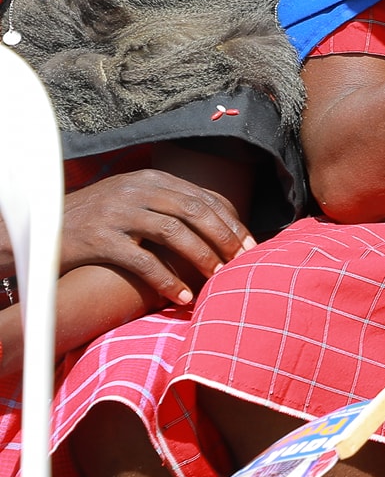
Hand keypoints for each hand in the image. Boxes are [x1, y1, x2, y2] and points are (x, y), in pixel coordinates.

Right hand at [59, 170, 253, 305]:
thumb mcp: (133, 199)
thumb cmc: (97, 218)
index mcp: (151, 180)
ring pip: (174, 232)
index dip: (230, 222)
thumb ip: (169, 204)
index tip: (250, 244)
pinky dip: (166, 280)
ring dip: (202, 256)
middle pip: (195, 211)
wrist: (42, 227)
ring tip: (219, 278)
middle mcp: (137, 190)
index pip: (203, 198)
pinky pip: (142, 261)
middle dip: (225, 237)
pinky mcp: (100, 239)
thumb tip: (218, 220)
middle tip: (243, 262)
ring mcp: (118, 213)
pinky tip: (182, 297)